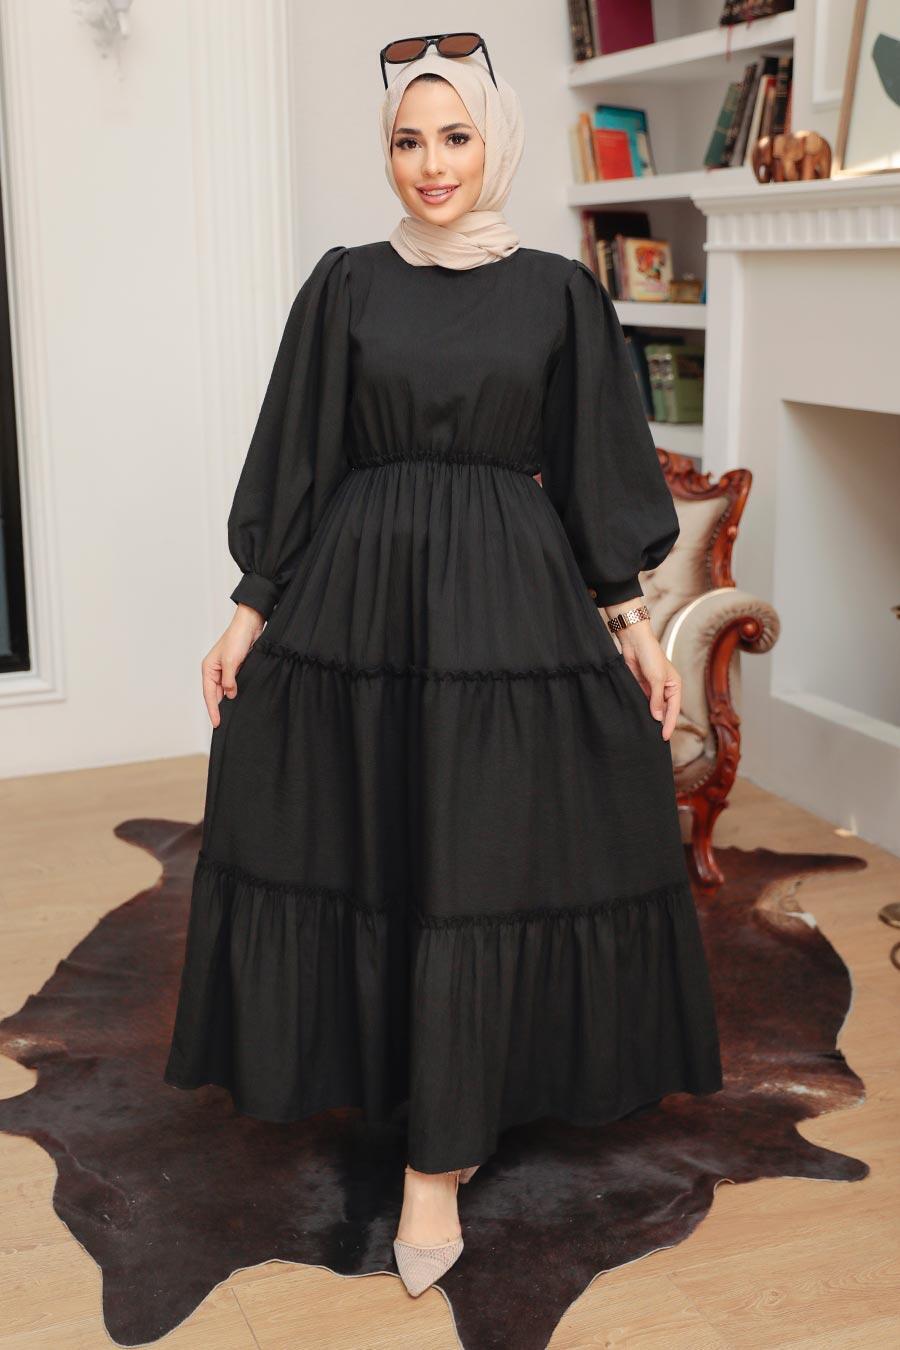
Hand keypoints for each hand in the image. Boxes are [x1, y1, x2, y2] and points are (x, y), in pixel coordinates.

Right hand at [202, 603, 265, 727]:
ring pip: (225, 690)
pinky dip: (236, 693)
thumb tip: (230, 695)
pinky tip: (239, 701)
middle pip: (215, 694)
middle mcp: (215, 670)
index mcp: (209, 668)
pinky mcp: (237, 668)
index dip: (213, 710)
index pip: (209, 694)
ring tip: (231, 716)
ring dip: (228, 701)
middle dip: (218, 708)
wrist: (251, 624)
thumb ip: (229, 680)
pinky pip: (234, 685)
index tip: (216, 723)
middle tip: (222, 724)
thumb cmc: (237, 638)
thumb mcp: (232, 661)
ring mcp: (227, 670)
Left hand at [616, 623, 681, 741]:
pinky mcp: (641, 687)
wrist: (635, 642)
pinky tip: (638, 719)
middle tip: (656, 739)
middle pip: (664, 711)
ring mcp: (652, 688)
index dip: (669, 724)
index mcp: (675, 686)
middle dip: (661, 724)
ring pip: (653, 708)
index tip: (664, 737)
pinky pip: (642, 702)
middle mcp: (665, 689)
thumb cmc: (651, 655)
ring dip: (650, 718)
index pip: (673, 710)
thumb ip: (657, 699)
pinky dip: (641, 710)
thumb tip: (657, 717)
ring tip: (647, 733)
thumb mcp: (657, 678)